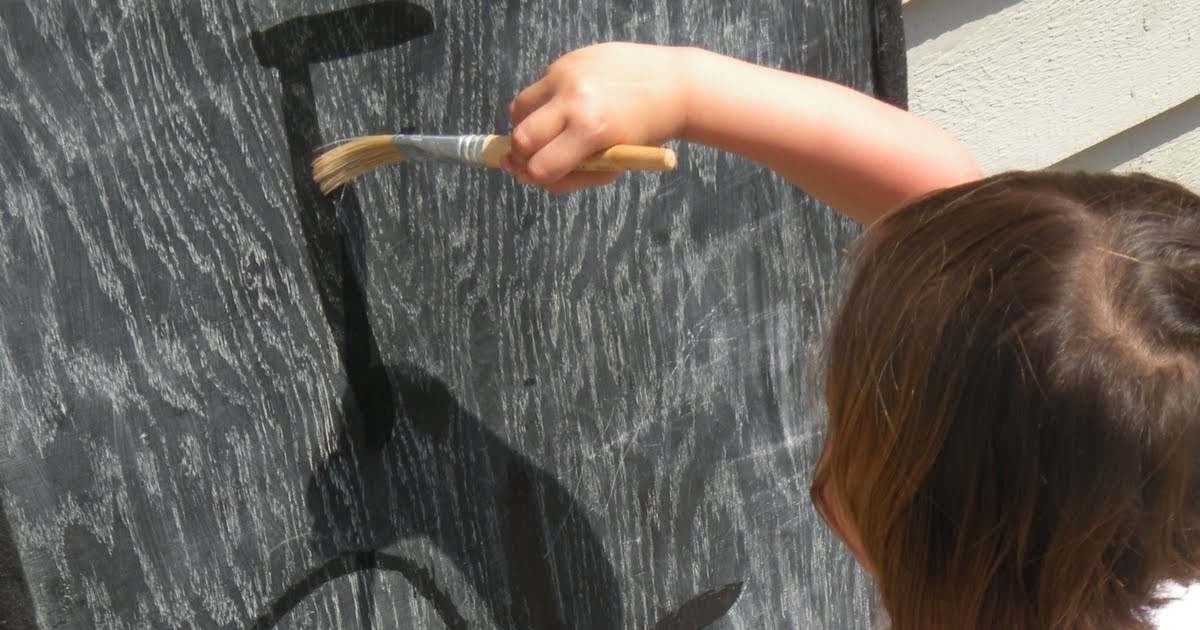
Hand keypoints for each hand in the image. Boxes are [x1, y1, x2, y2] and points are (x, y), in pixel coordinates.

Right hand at [505, 43, 689, 192]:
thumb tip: (530, 177)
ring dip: (526, 125)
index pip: (540, 167)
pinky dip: (545, 102)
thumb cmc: (646, 132)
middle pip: (520, 138)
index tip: (537, 175)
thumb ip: (574, 174)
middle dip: (520, 153)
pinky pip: (538, 88)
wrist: (674, 84)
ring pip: (518, 108)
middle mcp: (574, 100)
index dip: (535, 177)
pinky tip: (571, 103)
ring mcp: (567, 75)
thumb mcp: (615, 163)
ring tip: (549, 129)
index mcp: (591, 131)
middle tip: (530, 156)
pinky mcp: (566, 60)